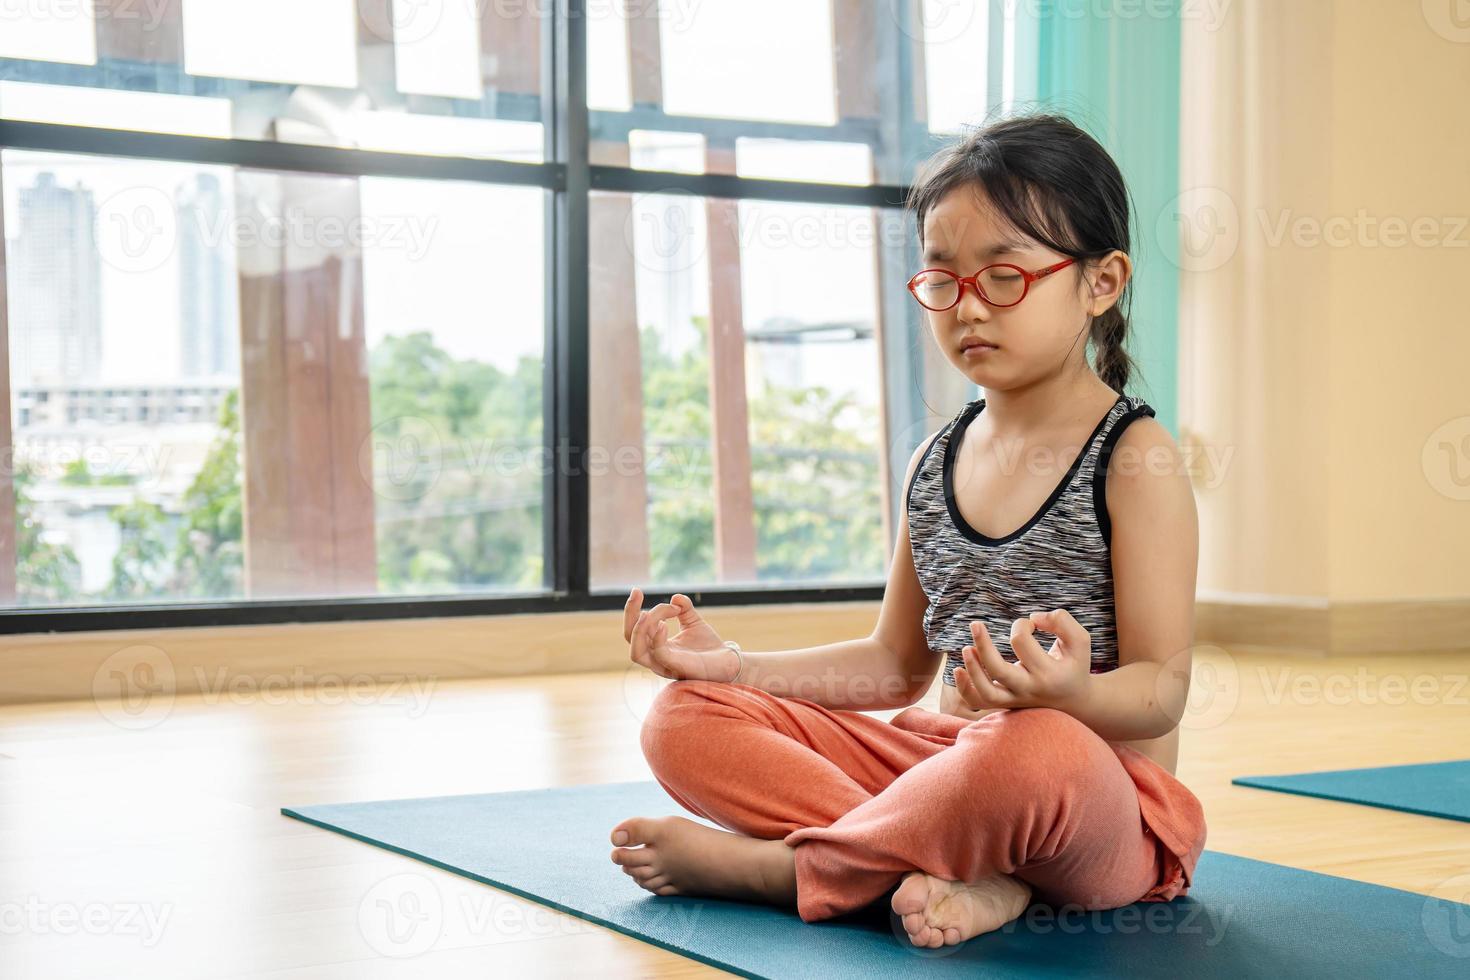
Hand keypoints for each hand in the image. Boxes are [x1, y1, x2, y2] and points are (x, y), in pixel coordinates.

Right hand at [623, 588, 739, 682]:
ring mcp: (664, 664)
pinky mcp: (677, 667)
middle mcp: (655, 656)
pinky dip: (657, 638)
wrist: (728, 662)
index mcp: (655, 645)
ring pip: (637, 650)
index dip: (632, 609)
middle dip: (630, 613)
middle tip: (636, 592)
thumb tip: (675, 597)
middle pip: (630, 637)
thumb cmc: (708, 646)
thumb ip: (684, 609)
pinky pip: (659, 654)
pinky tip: (664, 624)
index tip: (640, 590)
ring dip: (640, 629)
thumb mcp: (693, 622)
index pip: (634, 628)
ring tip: (648, 612)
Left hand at [952, 609, 1092, 711]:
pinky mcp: (1006, 704)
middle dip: (983, 644)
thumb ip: (1062, 622)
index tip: (1030, 624)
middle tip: (975, 624)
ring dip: (972, 669)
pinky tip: (958, 670)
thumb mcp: (1080, 641)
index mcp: (1049, 673)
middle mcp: (1030, 689)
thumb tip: (1033, 618)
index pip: (1021, 642)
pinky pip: (979, 702)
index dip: (1021, 624)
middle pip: (999, 670)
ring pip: (986, 692)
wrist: (1076, 702)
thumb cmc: (1074, 664)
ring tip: (967, 648)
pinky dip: (965, 689)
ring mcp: (1016, 699)